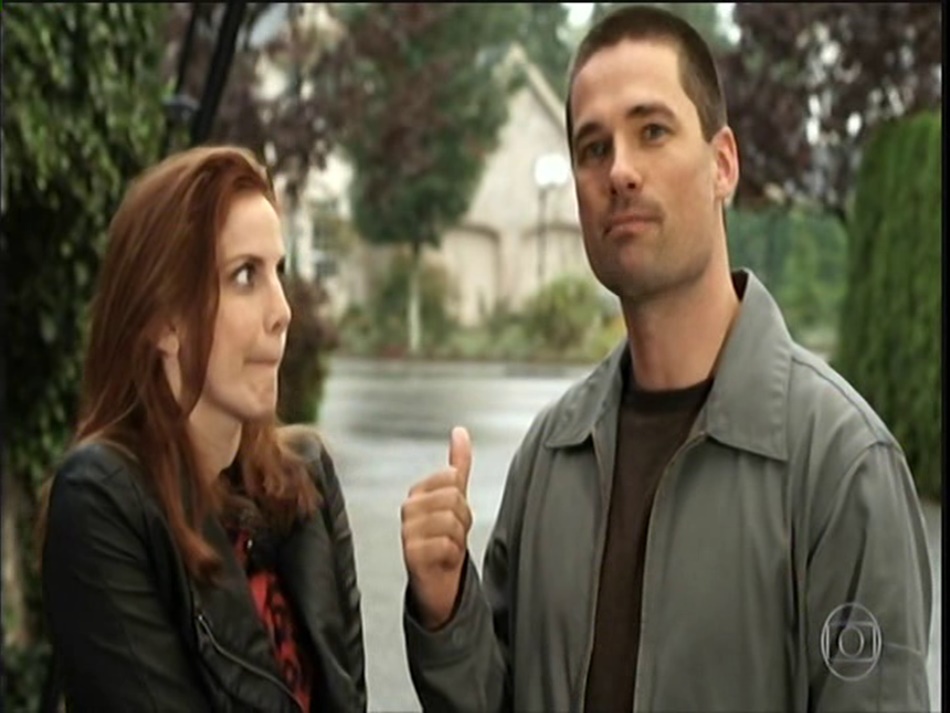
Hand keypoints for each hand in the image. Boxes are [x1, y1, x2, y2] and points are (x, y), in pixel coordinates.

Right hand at [401, 426, 472, 629]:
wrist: (438, 578)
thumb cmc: (445, 536)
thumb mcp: (455, 496)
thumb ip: (458, 462)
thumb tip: (460, 431)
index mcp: (418, 491)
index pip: (452, 478)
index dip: (463, 499)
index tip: (455, 514)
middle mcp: (409, 508)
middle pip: (454, 499)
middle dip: (462, 520)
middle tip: (452, 534)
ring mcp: (407, 530)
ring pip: (451, 521)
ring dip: (458, 539)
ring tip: (447, 546)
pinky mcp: (410, 553)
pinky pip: (447, 545)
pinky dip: (452, 555)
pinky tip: (442, 560)